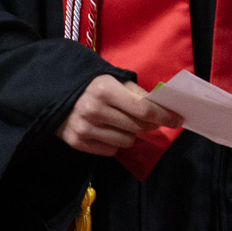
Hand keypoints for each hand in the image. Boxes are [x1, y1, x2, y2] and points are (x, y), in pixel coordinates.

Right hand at [57, 75, 184, 155]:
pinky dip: (115, 143)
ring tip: (123, 124)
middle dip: (148, 125)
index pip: (143, 110)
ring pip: (126, 142)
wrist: (54, 94)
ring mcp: (85, 129)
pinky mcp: (77, 143)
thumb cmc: (91, 85)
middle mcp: (94, 110)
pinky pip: (111, 151)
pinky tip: (108, 131)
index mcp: (104, 89)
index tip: (177, 120)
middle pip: (137, 127)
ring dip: (131, 134)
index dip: (164, 116)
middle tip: (150, 121)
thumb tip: (163, 108)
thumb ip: (137, 93)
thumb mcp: (113, 80)